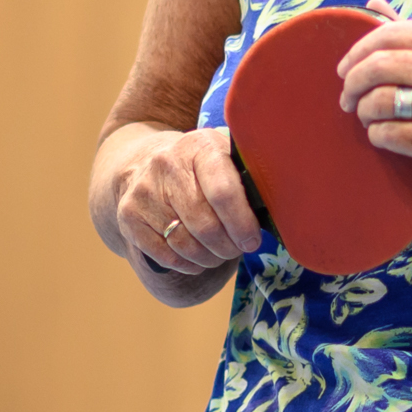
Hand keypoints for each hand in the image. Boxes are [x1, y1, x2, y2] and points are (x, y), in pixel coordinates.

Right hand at [110, 125, 265, 278]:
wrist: (144, 160)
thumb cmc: (201, 167)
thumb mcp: (225, 156)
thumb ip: (249, 178)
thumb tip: (283, 214)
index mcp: (200, 146)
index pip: (223, 192)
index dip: (242, 224)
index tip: (252, 241)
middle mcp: (167, 164)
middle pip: (204, 225)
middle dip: (228, 247)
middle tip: (237, 249)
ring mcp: (144, 190)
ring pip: (185, 244)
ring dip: (209, 259)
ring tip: (219, 254)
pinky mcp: (129, 214)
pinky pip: (164, 254)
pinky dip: (187, 264)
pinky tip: (197, 258)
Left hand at [337, 0, 411, 201]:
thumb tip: (375, 5)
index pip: (392, 33)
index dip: (359, 49)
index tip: (347, 67)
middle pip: (378, 65)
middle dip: (352, 82)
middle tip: (347, 96)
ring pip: (378, 101)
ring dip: (363, 111)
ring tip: (368, 118)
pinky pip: (388, 134)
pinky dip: (377, 135)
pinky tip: (385, 136)